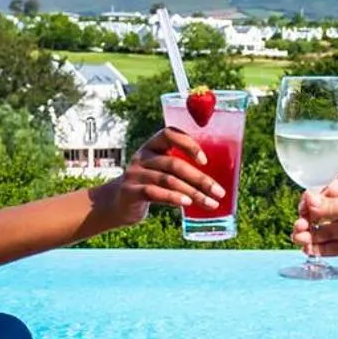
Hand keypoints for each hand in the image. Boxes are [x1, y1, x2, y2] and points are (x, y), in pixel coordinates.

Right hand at [88, 127, 224, 228]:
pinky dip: (173, 198)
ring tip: (210, 203)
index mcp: (153, 146)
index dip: (188, 143)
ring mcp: (135, 173)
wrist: (118, 203)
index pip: (169, 133)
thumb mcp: (161, 170)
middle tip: (219, 192)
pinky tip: (187, 204)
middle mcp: (143, 156)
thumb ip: (182, 167)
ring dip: (193, 193)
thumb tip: (220, 177)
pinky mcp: (130, 191)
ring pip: (168, 180)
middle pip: (174, 163)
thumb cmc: (149, 184)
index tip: (204, 160)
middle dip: (200, 178)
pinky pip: (154, 193)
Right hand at [291, 177, 337, 262]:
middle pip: (320, 215)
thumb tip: (307, 200)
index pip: (321, 195)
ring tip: (300, 240)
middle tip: (299, 229)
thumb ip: (333, 206)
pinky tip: (309, 250)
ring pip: (324, 233)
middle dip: (307, 222)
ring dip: (310, 236)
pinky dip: (320, 250)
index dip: (309, 203)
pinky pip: (334, 248)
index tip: (303, 212)